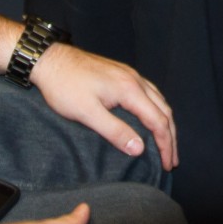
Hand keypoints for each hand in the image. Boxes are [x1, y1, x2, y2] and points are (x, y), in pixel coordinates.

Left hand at [28, 43, 178, 169]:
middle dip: (170, 137)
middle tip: (172, 160)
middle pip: (164, 110)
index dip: (165, 144)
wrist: (50, 59)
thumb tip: (139, 149)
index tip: (168, 164)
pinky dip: (156, 110)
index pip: (158, 120)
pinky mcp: (121, 73)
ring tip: (167, 142)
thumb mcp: (87, 113)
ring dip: (166, 122)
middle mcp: (135, 80)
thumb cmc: (65, 86)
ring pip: (158, 100)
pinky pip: (149, 93)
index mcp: (129, 90)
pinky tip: (151, 117)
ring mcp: (129, 74)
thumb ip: (115, 131)